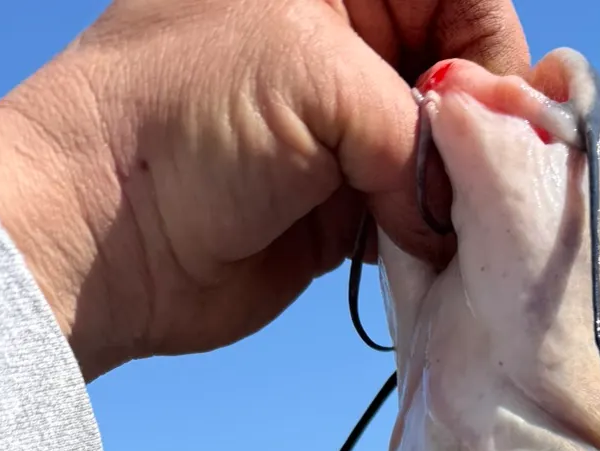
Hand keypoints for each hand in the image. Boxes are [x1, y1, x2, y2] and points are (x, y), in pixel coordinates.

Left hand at [0, 0, 527, 380]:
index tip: (493, 117)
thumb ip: (420, 127)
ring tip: (450, 226)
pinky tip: (428, 254)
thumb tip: (465, 202)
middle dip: (483, 132)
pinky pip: (422, 219)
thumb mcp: (318, 78)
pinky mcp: (347, 209)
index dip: (493, 50)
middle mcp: (345, 46)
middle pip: (466, 77)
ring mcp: (348, 132)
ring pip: (450, 156)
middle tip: (479, 185)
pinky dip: (435, 240)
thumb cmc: (184, 122)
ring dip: (461, 196)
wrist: (106, 236)